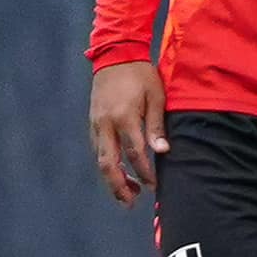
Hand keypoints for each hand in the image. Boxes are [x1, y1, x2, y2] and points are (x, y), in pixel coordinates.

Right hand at [89, 61, 168, 205]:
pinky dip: (106, 164)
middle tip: (131, 202)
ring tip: (126, 193)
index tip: (153, 186)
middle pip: (108, 164)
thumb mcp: (155, 96)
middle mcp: (106, 124)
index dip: (144, 173)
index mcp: (124, 117)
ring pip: (100, 159)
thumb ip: (156, 126)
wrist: (115, 55)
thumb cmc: (141, 75)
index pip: (135, 154)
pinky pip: (97, 149)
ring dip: (111, 179)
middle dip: (119, 186)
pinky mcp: (92, 122)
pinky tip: (117, 171)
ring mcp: (96, 123)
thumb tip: (163, 152)